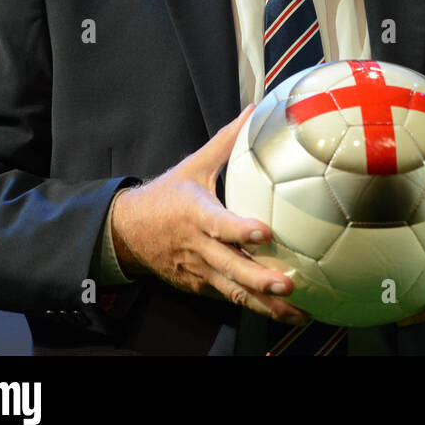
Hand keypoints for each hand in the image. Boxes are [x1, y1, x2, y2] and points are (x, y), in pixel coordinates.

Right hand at [110, 104, 307, 324]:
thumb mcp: (194, 165)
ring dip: (265, 306)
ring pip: (234, 293)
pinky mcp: (202, 287)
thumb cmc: (166, 196)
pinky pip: (230, 299)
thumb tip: (254, 109)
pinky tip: (286, 315)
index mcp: (196, 215)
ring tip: (297, 313)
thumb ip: (227, 140)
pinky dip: (256, 309)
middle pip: (230, 269)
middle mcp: (199, 248)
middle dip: (259, 280)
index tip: (264, 234)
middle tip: (288, 285)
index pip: (219, 225)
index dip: (240, 231)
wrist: (127, 234)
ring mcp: (200, 272)